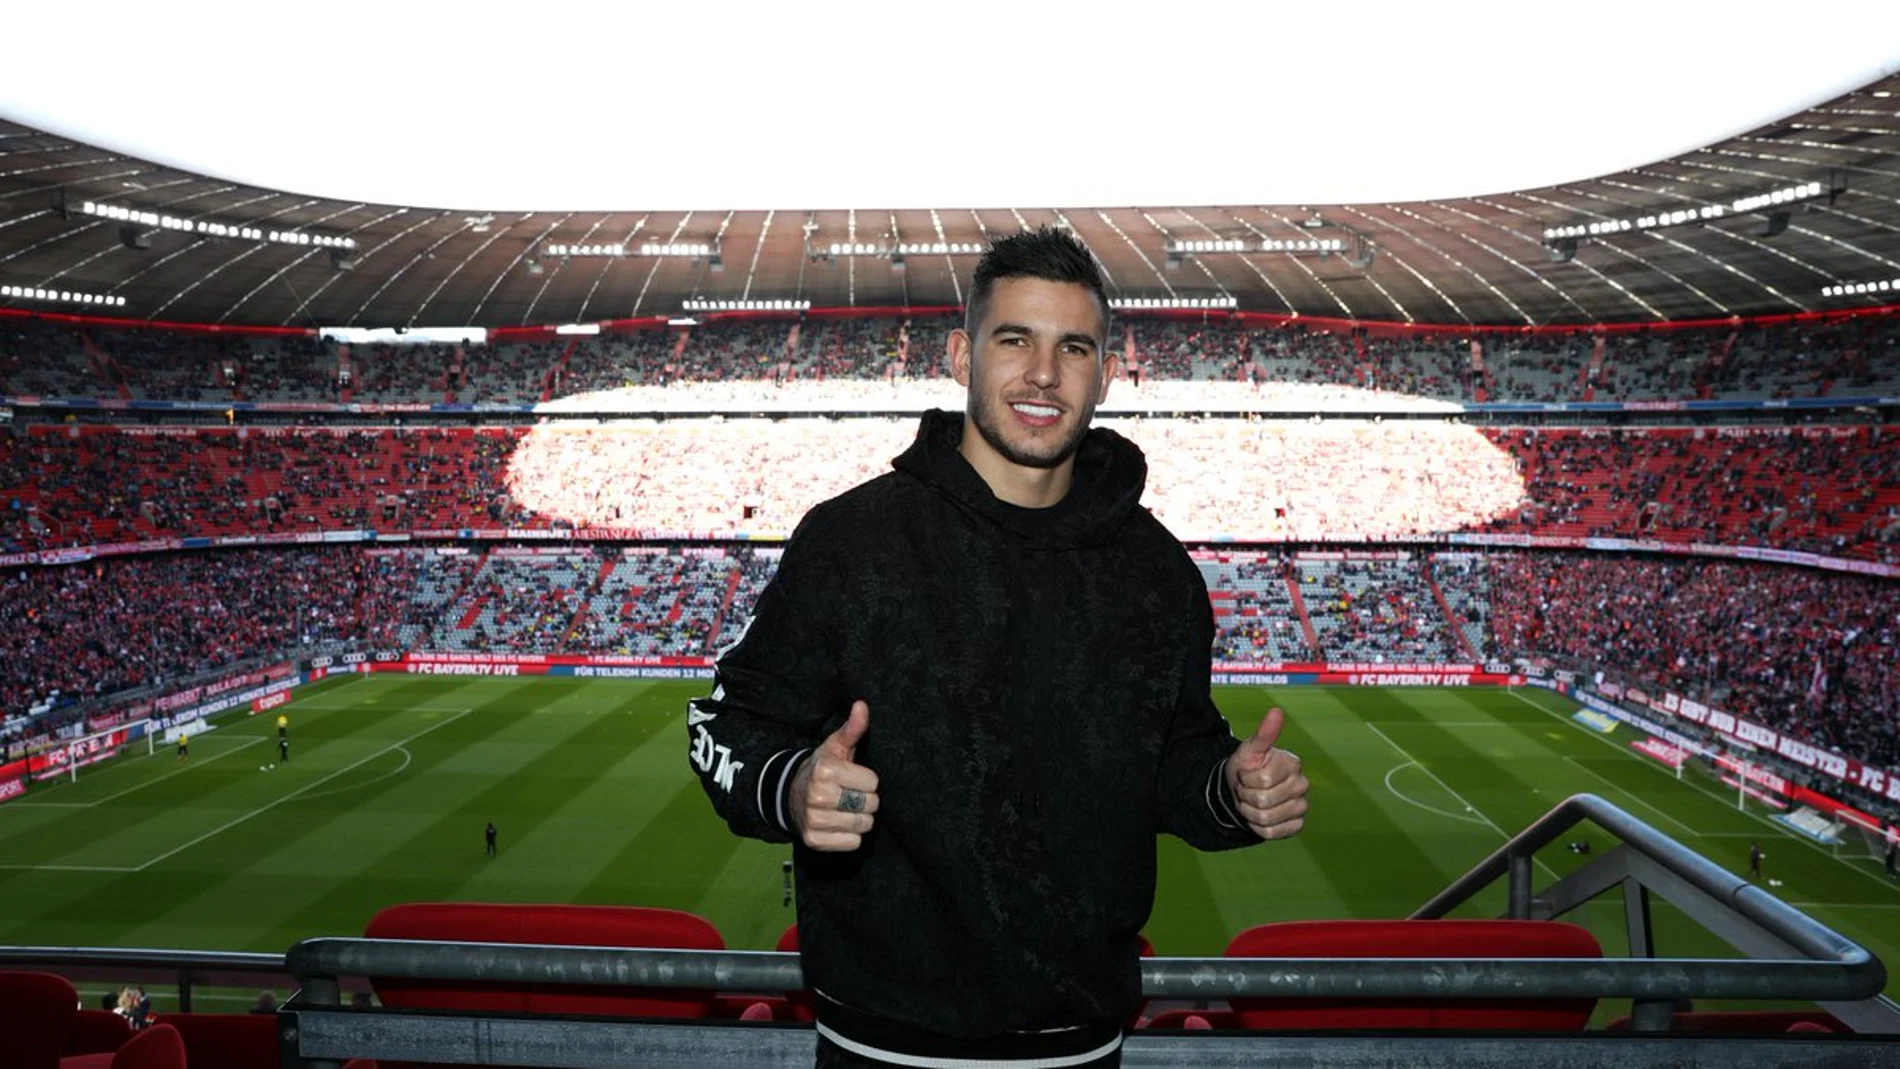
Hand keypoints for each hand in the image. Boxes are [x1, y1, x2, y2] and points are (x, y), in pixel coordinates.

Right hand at [789, 700, 879, 850]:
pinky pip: (852, 843)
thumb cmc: (822, 769)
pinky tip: (839, 824)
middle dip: (865, 800)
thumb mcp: (836, 747)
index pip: (873, 783)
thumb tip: (862, 705)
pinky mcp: (814, 841)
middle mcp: (818, 796)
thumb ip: (852, 729)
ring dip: (859, 818)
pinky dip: (850, 836)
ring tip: (845, 808)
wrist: (791, 795)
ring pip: (863, 825)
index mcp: (825, 771)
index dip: (867, 780)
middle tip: (850, 794)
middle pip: (870, 805)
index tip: (853, 778)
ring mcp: (814, 821)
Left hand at [1224, 707, 1307, 840]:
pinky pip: (1271, 833)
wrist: (1242, 791)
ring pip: (1266, 819)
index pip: (1262, 780)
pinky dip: (1257, 827)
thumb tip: (1276, 711)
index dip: (1246, 780)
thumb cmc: (1247, 767)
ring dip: (1249, 813)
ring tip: (1250, 803)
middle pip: (1263, 801)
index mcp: (1293, 764)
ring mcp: (1301, 807)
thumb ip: (1264, 733)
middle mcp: (1302, 785)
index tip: (1246, 775)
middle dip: (1246, 796)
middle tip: (1246, 790)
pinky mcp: (1296, 825)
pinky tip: (1258, 817)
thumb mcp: (1249, 750)